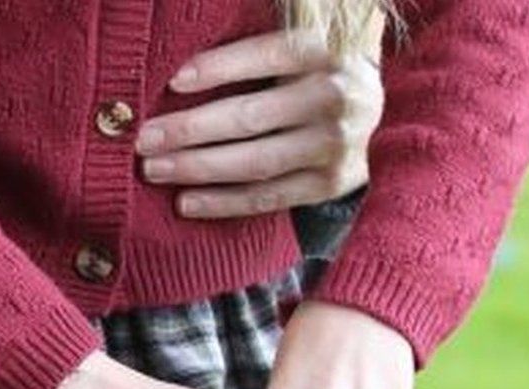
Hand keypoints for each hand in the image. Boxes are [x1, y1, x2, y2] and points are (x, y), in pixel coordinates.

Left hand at [136, 31, 382, 218]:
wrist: (384, 117)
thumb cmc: (317, 72)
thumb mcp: (304, 46)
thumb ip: (261, 50)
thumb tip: (182, 65)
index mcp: (327, 52)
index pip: (269, 55)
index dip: (220, 67)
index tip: (173, 81)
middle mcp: (339, 98)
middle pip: (252, 116)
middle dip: (190, 129)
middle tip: (144, 138)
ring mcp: (337, 147)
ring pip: (256, 162)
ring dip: (198, 168)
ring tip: (154, 169)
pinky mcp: (331, 184)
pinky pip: (269, 197)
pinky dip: (224, 202)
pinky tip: (185, 202)